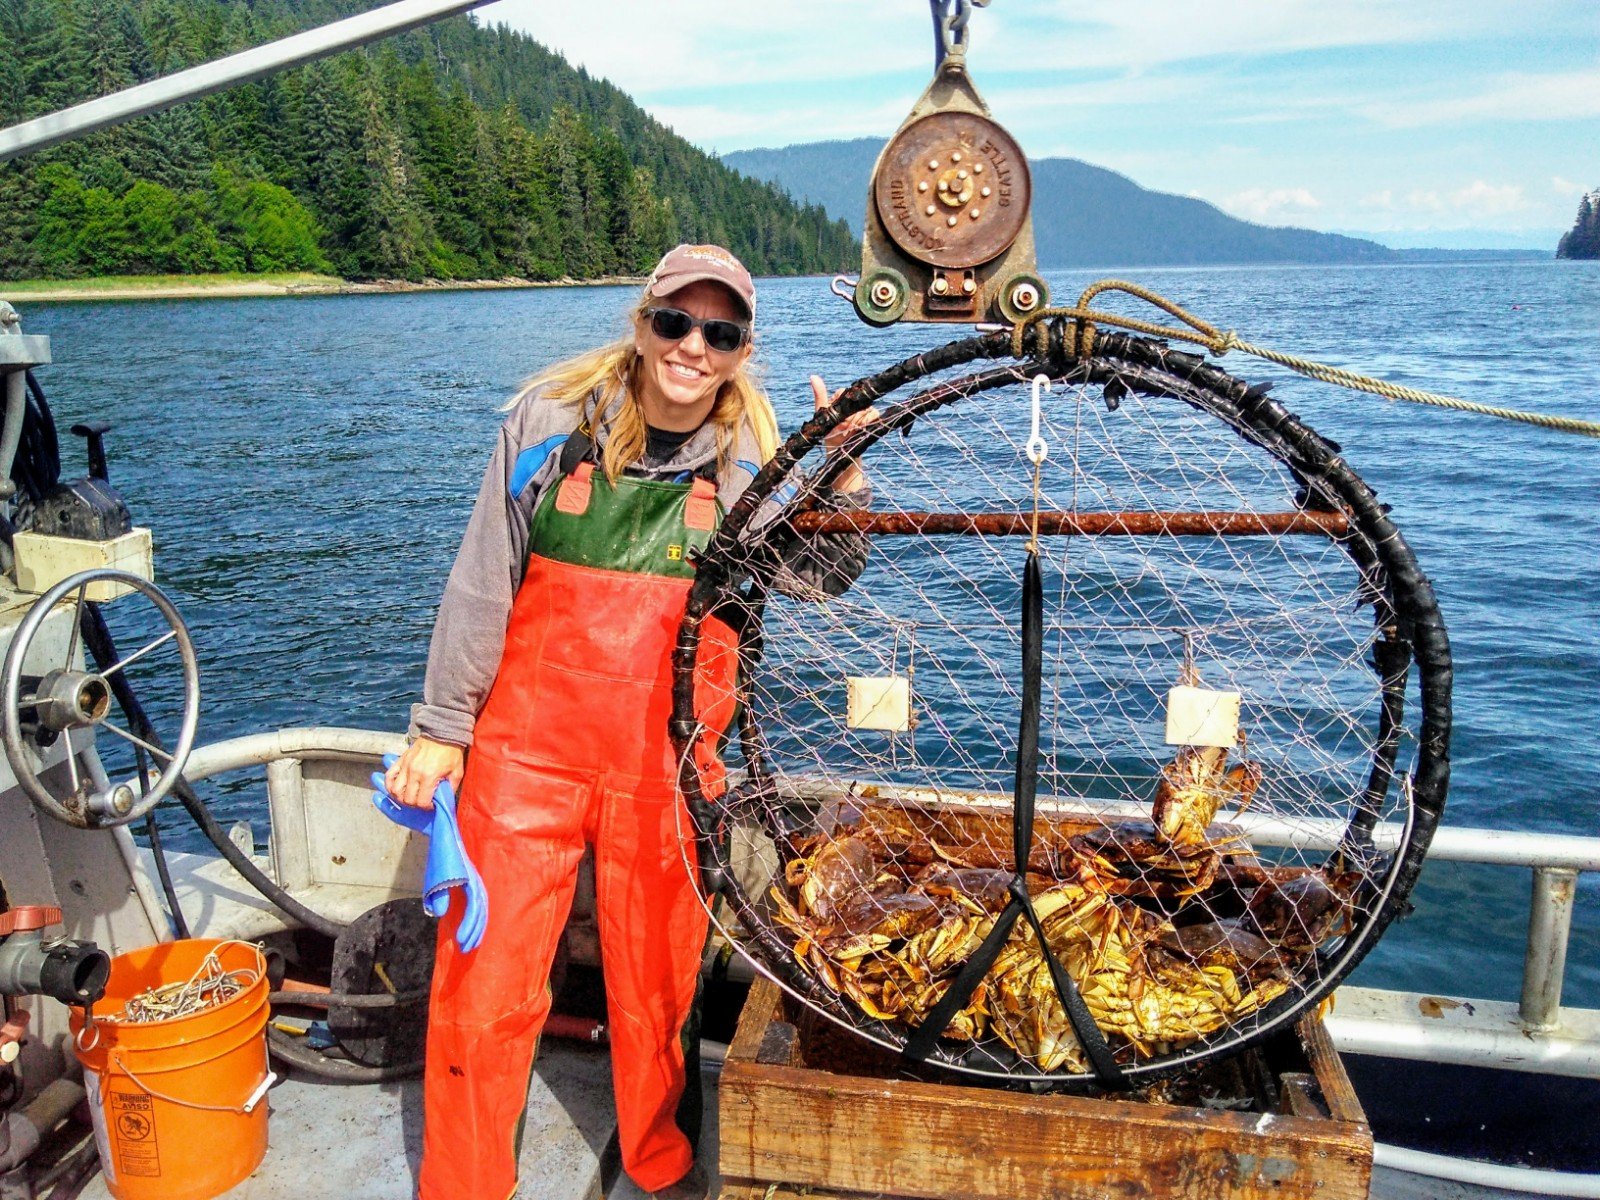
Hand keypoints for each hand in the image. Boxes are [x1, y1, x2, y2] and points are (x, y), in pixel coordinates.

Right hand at [385, 736, 464, 809]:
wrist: (442, 732)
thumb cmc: (451, 752)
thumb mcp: (457, 772)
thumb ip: (450, 788)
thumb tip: (444, 801)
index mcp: (429, 776)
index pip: (421, 802)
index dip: (426, 807)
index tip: (431, 804)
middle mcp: (414, 773)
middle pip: (407, 799)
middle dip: (414, 804)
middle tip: (421, 801)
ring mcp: (405, 766)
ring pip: (395, 790)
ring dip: (400, 797)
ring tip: (409, 797)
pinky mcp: (401, 760)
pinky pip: (389, 776)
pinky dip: (389, 785)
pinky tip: (396, 789)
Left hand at [811, 375, 877, 493]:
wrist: (838, 450)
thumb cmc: (827, 431)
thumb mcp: (821, 413)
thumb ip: (819, 395)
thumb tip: (812, 375)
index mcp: (840, 399)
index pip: (844, 393)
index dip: (840, 404)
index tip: (836, 415)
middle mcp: (853, 402)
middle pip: (856, 400)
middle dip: (849, 414)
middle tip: (842, 426)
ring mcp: (863, 409)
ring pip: (866, 407)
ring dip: (857, 419)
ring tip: (848, 430)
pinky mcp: (872, 418)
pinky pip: (874, 413)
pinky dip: (867, 420)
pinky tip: (859, 428)